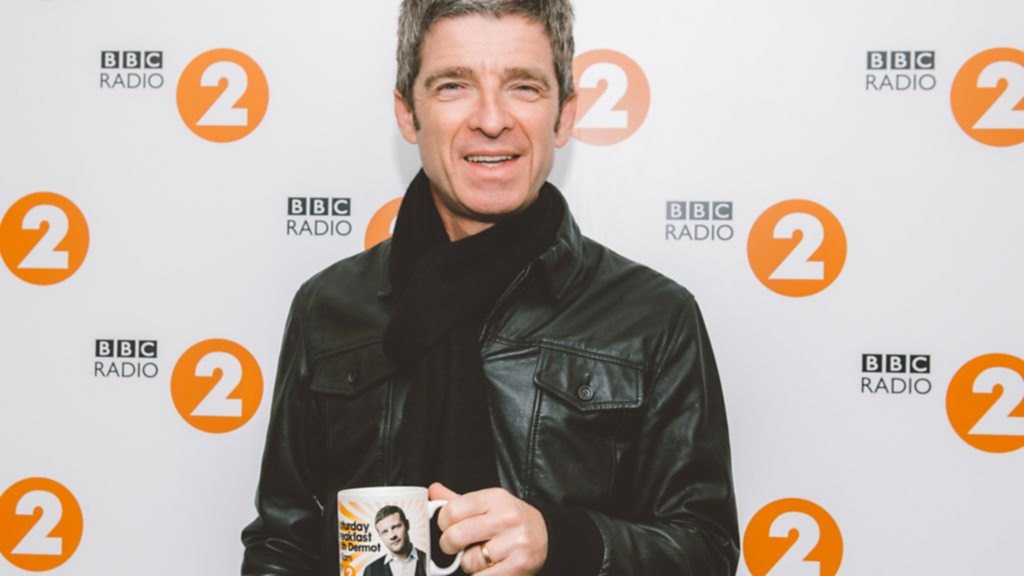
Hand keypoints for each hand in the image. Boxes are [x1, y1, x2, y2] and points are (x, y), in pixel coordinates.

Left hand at [429, 483, 547, 574]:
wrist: (546, 536)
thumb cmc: (511, 520)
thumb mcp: (488, 504)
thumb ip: (459, 500)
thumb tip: (433, 491)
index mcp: (496, 498)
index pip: (452, 510)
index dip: (443, 522)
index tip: (448, 527)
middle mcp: (506, 518)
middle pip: (456, 536)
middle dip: (449, 545)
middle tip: (456, 546)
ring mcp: (514, 542)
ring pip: (469, 560)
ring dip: (469, 563)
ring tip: (481, 556)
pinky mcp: (519, 565)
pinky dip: (480, 575)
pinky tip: (490, 567)